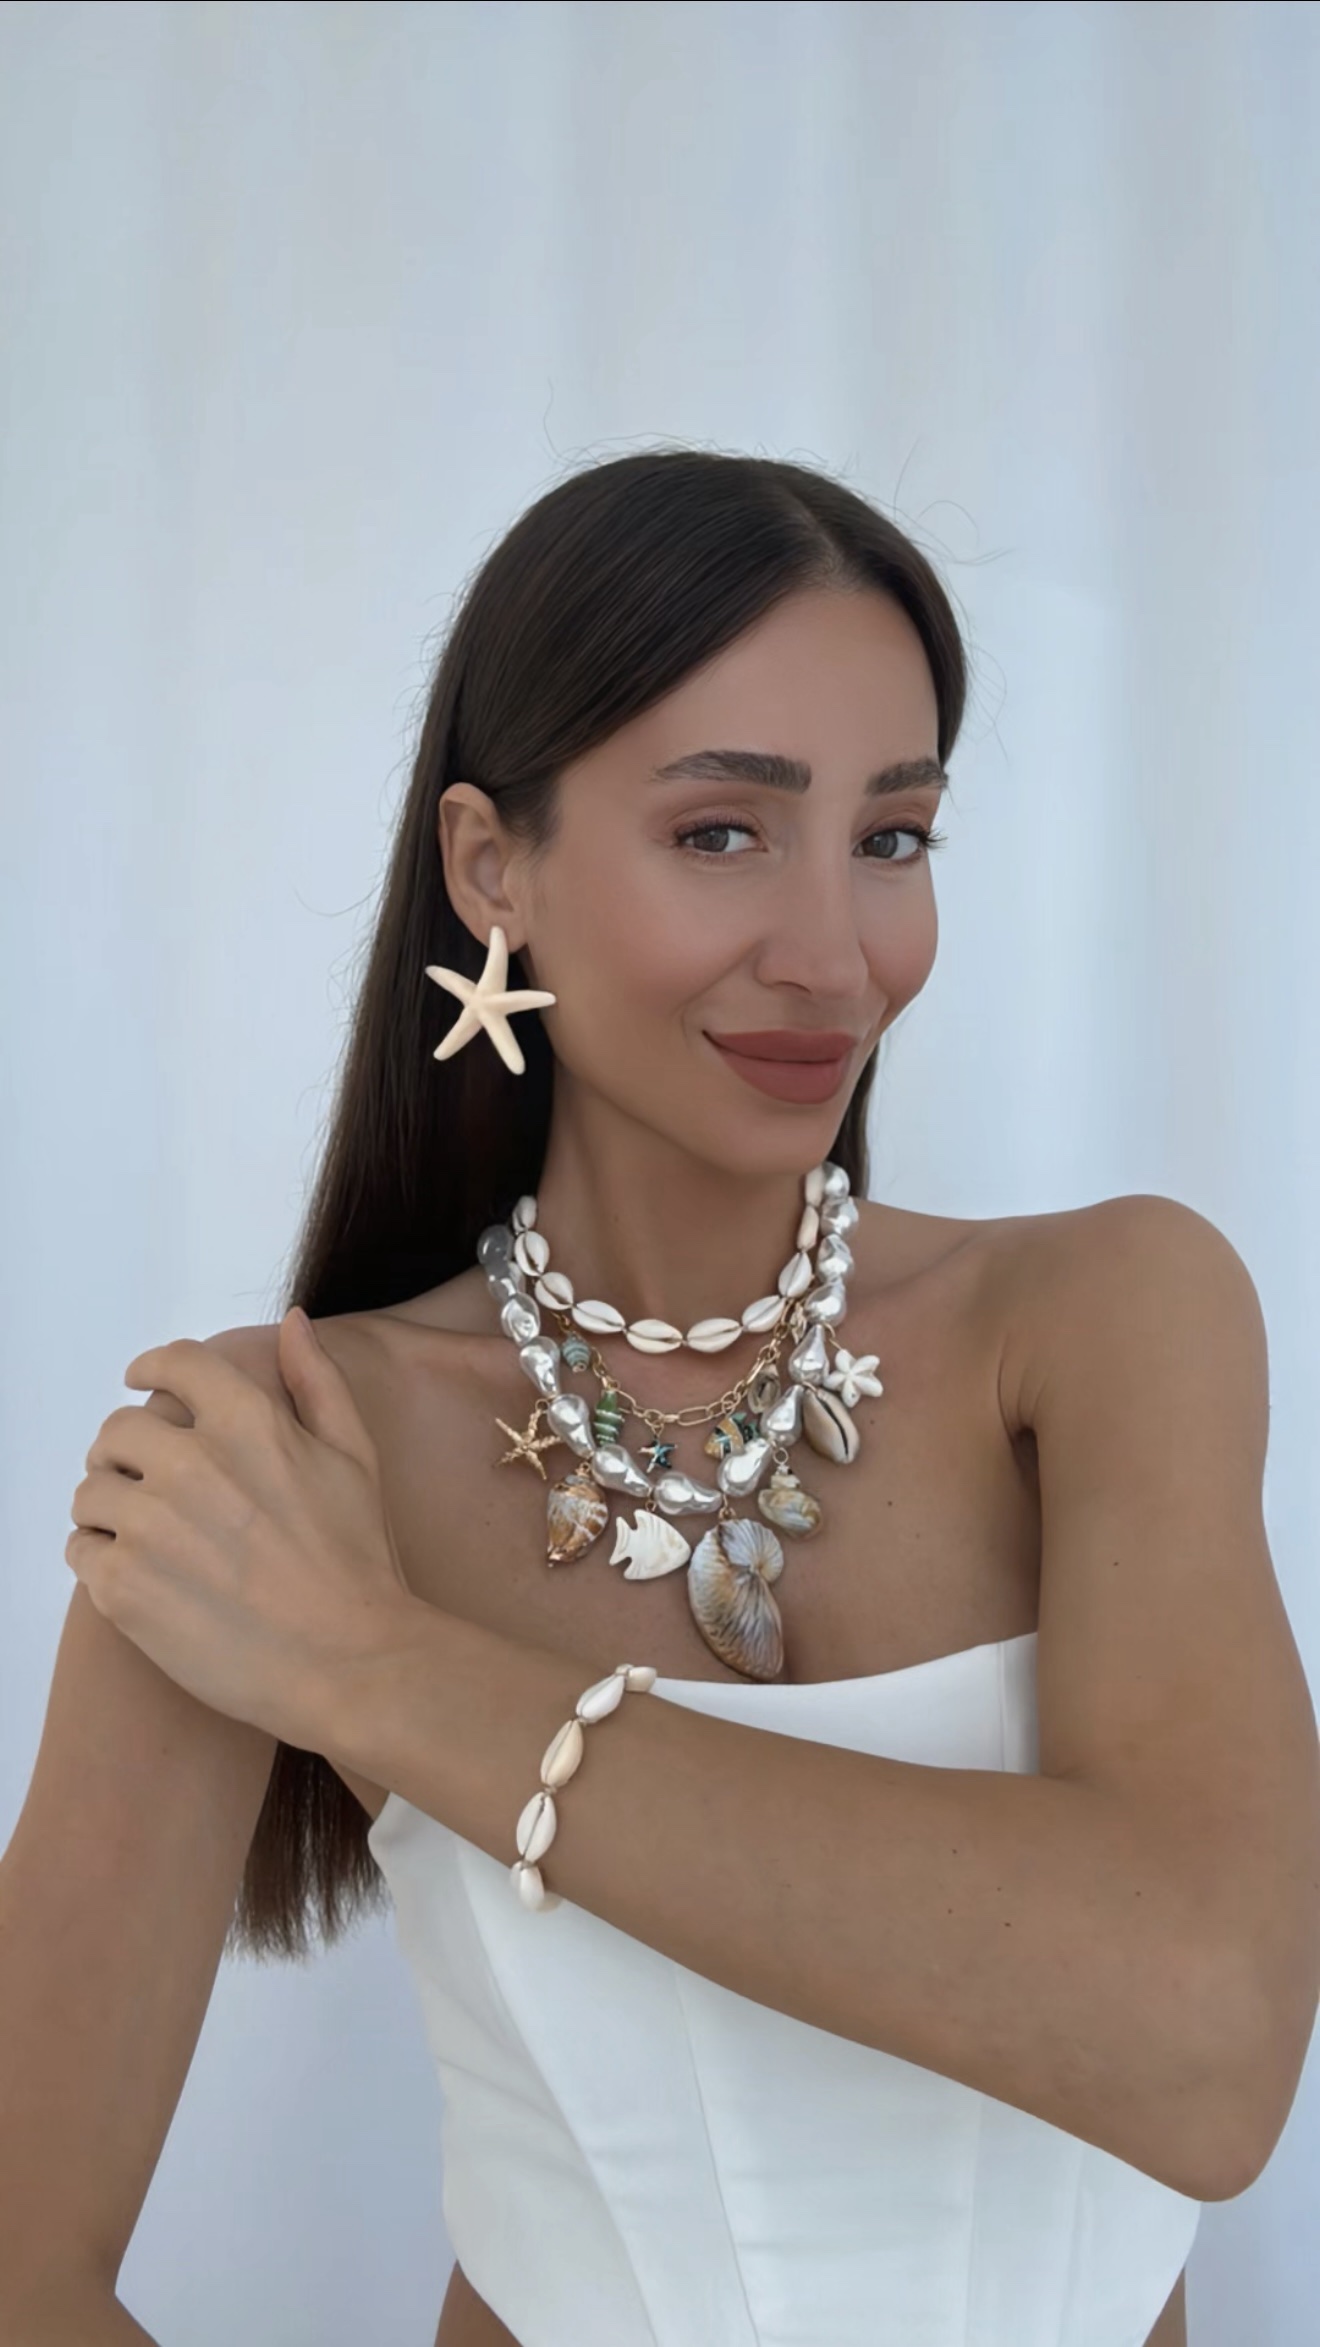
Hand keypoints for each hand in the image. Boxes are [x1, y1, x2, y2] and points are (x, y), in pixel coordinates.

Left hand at [65, 1309, 420, 1751]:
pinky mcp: (122, 1587)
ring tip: (143, 1536)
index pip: (172, 1365)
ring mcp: (150, 1526)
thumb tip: (295, 1322)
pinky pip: (80, 1550)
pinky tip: (139, 1577)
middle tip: (147, 1483)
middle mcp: (190, 1463)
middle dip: (127, 1452)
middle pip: (117, 1430)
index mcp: (248, 1422)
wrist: (350, 1662)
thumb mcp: (355, 1456)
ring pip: (90, 1491)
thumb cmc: (358, 1563)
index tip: (142, 1382)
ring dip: (109, 1507)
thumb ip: (317, 1382)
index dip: (151, 1369)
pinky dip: (99, 1559)